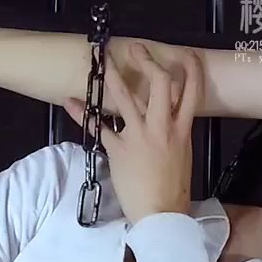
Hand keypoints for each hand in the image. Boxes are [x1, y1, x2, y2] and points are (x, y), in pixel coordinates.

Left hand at [65, 45, 201, 221]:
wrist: (160, 213)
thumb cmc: (174, 188)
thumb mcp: (182, 153)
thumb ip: (174, 130)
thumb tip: (165, 114)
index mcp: (182, 129)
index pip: (191, 90)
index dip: (189, 67)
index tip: (183, 53)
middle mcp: (161, 126)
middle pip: (159, 83)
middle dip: (147, 61)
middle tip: (136, 48)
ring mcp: (138, 136)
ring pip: (125, 97)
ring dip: (112, 75)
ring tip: (102, 60)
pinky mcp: (118, 149)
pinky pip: (98, 127)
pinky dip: (82, 114)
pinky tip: (70, 101)